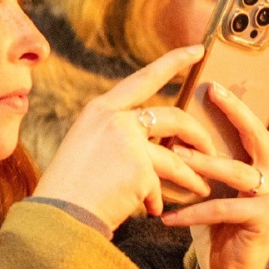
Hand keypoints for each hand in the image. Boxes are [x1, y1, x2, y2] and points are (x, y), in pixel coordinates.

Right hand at [33, 45, 215, 231]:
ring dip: (192, 175)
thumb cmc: (70, 189)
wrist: (58, 218)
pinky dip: (157, 200)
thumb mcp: (87, 148)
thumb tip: (157, 146)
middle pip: (174, 117)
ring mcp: (128, 143)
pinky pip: (160, 185)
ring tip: (202, 189)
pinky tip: (153, 211)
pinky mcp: (139, 169)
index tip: (197, 50)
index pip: (144, 78)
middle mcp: (115, 119)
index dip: (173, 62)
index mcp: (100, 110)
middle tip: (211, 150)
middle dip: (198, 136)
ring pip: (176, 156)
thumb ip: (118, 138)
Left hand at [163, 81, 268, 268]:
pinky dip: (192, 211)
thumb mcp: (214, 184)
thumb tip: (172, 128)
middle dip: (233, 113)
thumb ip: (207, 158)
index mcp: (264, 159)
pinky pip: (222, 209)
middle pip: (256, 136)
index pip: (254, 123)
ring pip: (236, 172)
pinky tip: (168, 215)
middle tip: (207, 96)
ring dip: (204, 164)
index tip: (214, 82)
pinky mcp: (262, 221)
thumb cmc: (218, 221)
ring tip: (176, 156)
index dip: (238, 102)